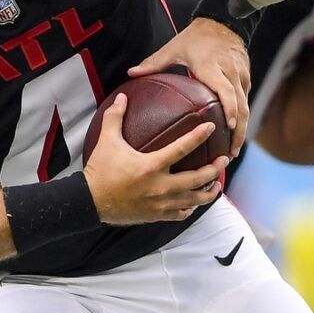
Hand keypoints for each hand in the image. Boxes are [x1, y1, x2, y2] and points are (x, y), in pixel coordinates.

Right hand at [83, 97, 227, 224]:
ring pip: (195, 200)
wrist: (89, 202)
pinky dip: (190, 207)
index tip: (211, 126)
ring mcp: (161, 204)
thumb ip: (115, 117)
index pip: (183, 148)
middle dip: (215, 168)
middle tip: (224, 159)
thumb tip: (123, 96)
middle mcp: (161, 187)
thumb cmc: (100, 170)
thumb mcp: (107, 141)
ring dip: (209, 191)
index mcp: (151, 166)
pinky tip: (194, 201)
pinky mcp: (157, 215)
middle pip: (198, 178)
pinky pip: (181, 213)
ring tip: (217, 183)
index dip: (199, 135)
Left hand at [131, 19, 250, 155]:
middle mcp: (230, 73)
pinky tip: (234, 134)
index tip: (227, 128)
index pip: (226, 92)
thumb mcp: (174, 48)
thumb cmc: (195, 37)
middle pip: (240, 106)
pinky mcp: (246, 77)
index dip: (229, 110)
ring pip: (246, 106)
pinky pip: (246, 100)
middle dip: (238, 131)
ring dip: (241, 129)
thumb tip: (131, 73)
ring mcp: (241, 75)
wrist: (222, 21)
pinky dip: (242, 118)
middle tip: (230, 153)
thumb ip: (154, 63)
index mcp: (212, 68)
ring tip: (232, 150)